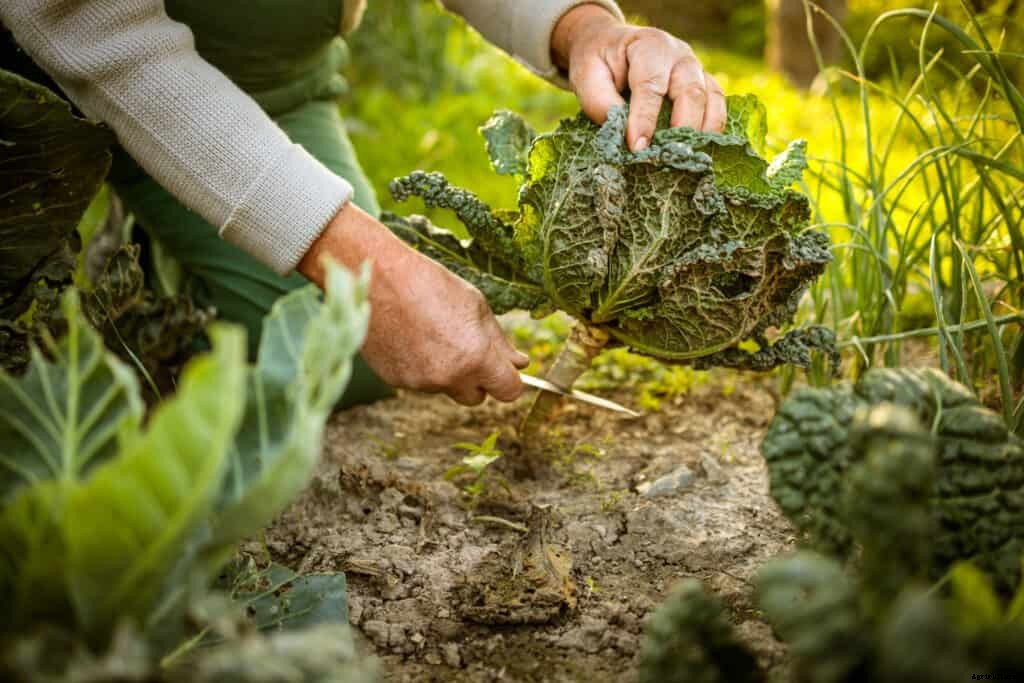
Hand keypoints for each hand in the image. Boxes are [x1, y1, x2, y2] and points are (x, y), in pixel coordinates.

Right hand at [299, 203, 528, 404]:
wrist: (376, 278)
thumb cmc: (429, 283)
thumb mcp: (475, 305)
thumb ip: (499, 341)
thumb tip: (519, 363)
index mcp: (476, 357)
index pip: (509, 391)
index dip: (508, 379)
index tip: (503, 368)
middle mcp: (449, 377)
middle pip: (476, 397)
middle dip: (477, 379)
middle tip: (466, 347)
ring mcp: (420, 383)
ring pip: (446, 387)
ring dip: (447, 370)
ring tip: (431, 332)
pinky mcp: (396, 381)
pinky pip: (420, 382)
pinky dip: (421, 366)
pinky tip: (411, 337)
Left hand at [551, 4, 726, 149]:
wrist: (611, 47)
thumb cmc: (599, 63)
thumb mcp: (588, 76)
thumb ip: (600, 103)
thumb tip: (623, 136)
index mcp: (649, 46)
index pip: (651, 85)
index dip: (645, 119)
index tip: (638, 148)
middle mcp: (680, 55)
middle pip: (691, 92)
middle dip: (682, 128)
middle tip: (668, 157)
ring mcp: (696, 69)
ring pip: (711, 99)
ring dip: (703, 132)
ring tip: (687, 158)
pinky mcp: (704, 84)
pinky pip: (718, 106)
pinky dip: (713, 129)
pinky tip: (700, 151)